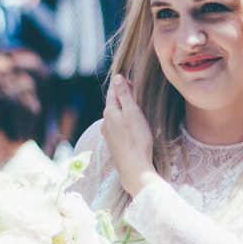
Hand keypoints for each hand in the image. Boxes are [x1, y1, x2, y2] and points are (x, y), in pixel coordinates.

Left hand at [102, 75, 159, 196]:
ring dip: (123, 108)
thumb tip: (117, 77)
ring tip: (132, 104)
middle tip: (132, 86)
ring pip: (115, 115)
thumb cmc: (137, 140)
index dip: (120, 82)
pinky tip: (130, 124)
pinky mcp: (114, 143)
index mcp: (110, 112)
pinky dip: (123, 120)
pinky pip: (117, 126)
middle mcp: (106, 122)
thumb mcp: (133, 113)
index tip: (126, 74)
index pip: (113, 91)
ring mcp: (108, 133)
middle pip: (113, 103)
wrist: (134, 168)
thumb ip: (124, 95)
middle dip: (121, 94)